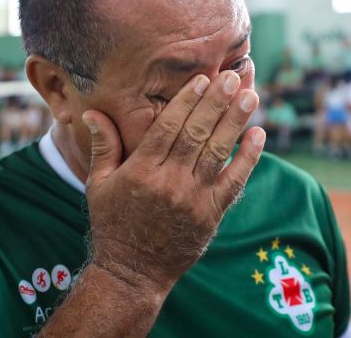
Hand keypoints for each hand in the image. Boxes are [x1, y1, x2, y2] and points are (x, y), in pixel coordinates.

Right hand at [82, 71, 265, 293]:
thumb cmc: (112, 224)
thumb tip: (92, 112)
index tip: (202, 78)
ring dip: (236, 122)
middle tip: (233, 76)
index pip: (167, 128)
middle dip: (216, 103)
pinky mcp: (211, 215)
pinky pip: (234, 182)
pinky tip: (259, 135)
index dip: (186, 102)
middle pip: (196, 135)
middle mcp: (169, 183)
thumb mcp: (98, 184)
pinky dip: (248, 158)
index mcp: (140, 172)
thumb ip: (103, 146)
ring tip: (250, 96)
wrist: (132, 273)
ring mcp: (193, 200)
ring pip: (218, 153)